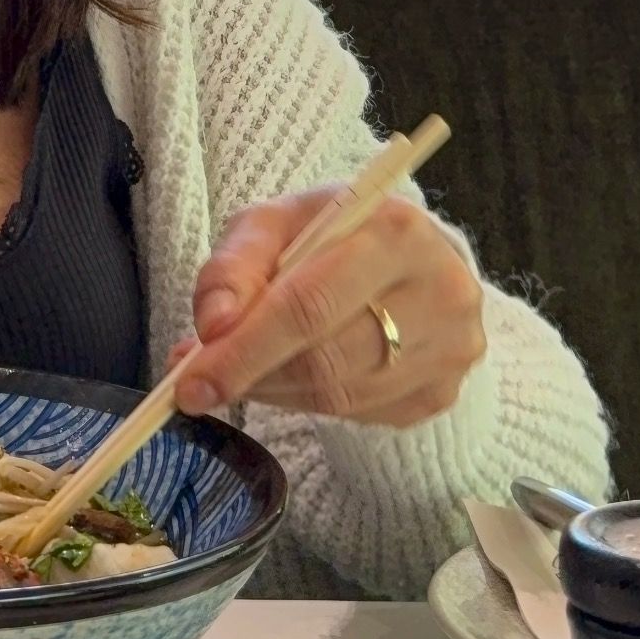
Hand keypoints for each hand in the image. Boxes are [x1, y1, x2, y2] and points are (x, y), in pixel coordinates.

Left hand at [168, 188, 485, 427]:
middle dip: (250, 375)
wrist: (403, 254)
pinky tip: (290, 376)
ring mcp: (450, 347)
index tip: (189, 384)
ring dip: (274, 391)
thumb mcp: (274, 223)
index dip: (244, 350)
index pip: (309, 306)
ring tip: (242, 369)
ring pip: (340, 396)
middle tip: (198, 383)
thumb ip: (234, 266)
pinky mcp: (445, 390)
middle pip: (325, 359)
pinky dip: (308, 403)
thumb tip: (212, 326)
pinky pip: (360, 415)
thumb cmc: (331, 233)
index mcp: (395, 230)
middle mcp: (440, 290)